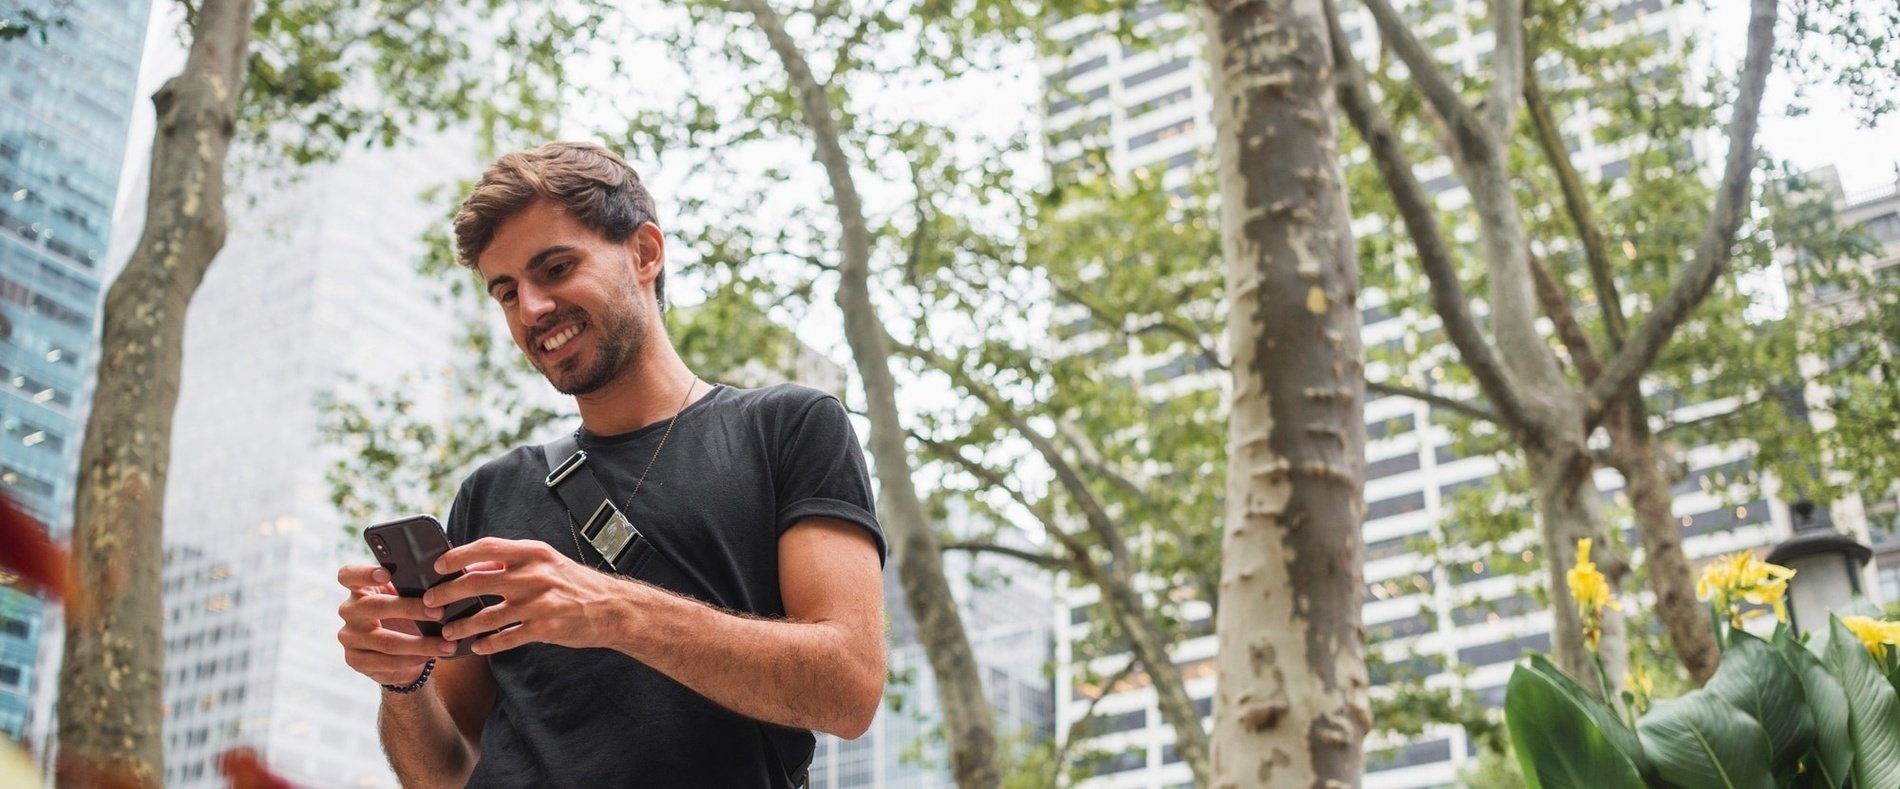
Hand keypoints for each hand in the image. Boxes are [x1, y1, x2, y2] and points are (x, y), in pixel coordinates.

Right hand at [336, 564, 456, 685]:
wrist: (400, 652)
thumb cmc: (405, 615)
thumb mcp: (406, 597)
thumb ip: (412, 587)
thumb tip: (438, 583)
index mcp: (359, 589)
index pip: (348, 575)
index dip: (364, 573)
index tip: (387, 573)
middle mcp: (349, 611)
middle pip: (375, 606)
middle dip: (410, 609)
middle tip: (438, 612)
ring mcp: (349, 637)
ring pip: (386, 641)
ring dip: (421, 644)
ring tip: (447, 643)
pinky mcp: (355, 660)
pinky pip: (386, 662)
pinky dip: (413, 659)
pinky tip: (431, 656)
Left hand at [424, 537, 634, 654]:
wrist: (613, 608)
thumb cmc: (575, 584)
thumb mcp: (547, 563)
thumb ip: (512, 563)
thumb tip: (473, 567)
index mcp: (532, 552)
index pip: (485, 548)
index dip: (456, 556)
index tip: (437, 567)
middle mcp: (533, 574)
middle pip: (475, 582)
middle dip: (446, 594)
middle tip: (430, 603)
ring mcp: (538, 602)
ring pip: (486, 616)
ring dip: (462, 625)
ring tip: (448, 632)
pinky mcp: (543, 627)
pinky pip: (506, 638)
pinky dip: (488, 645)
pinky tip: (478, 647)